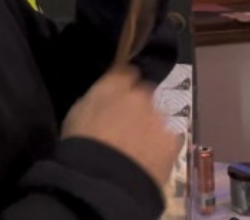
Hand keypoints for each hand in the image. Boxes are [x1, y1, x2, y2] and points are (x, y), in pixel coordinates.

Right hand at [61, 66, 181, 187]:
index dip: (123, 82)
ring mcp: (159, 116)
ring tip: (136, 146)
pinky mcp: (172, 139)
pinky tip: (147, 159)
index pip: (125, 71)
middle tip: (125, 125)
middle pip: (144, 93)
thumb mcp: (77, 113)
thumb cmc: (81, 144)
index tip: (119, 93)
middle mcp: (140, 94)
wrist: (103, 178)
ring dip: (149, 126)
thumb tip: (102, 98)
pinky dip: (160, 146)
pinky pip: (168, 138)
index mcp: (113, 84)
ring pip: (158, 116)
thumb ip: (95, 99)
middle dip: (137, 105)